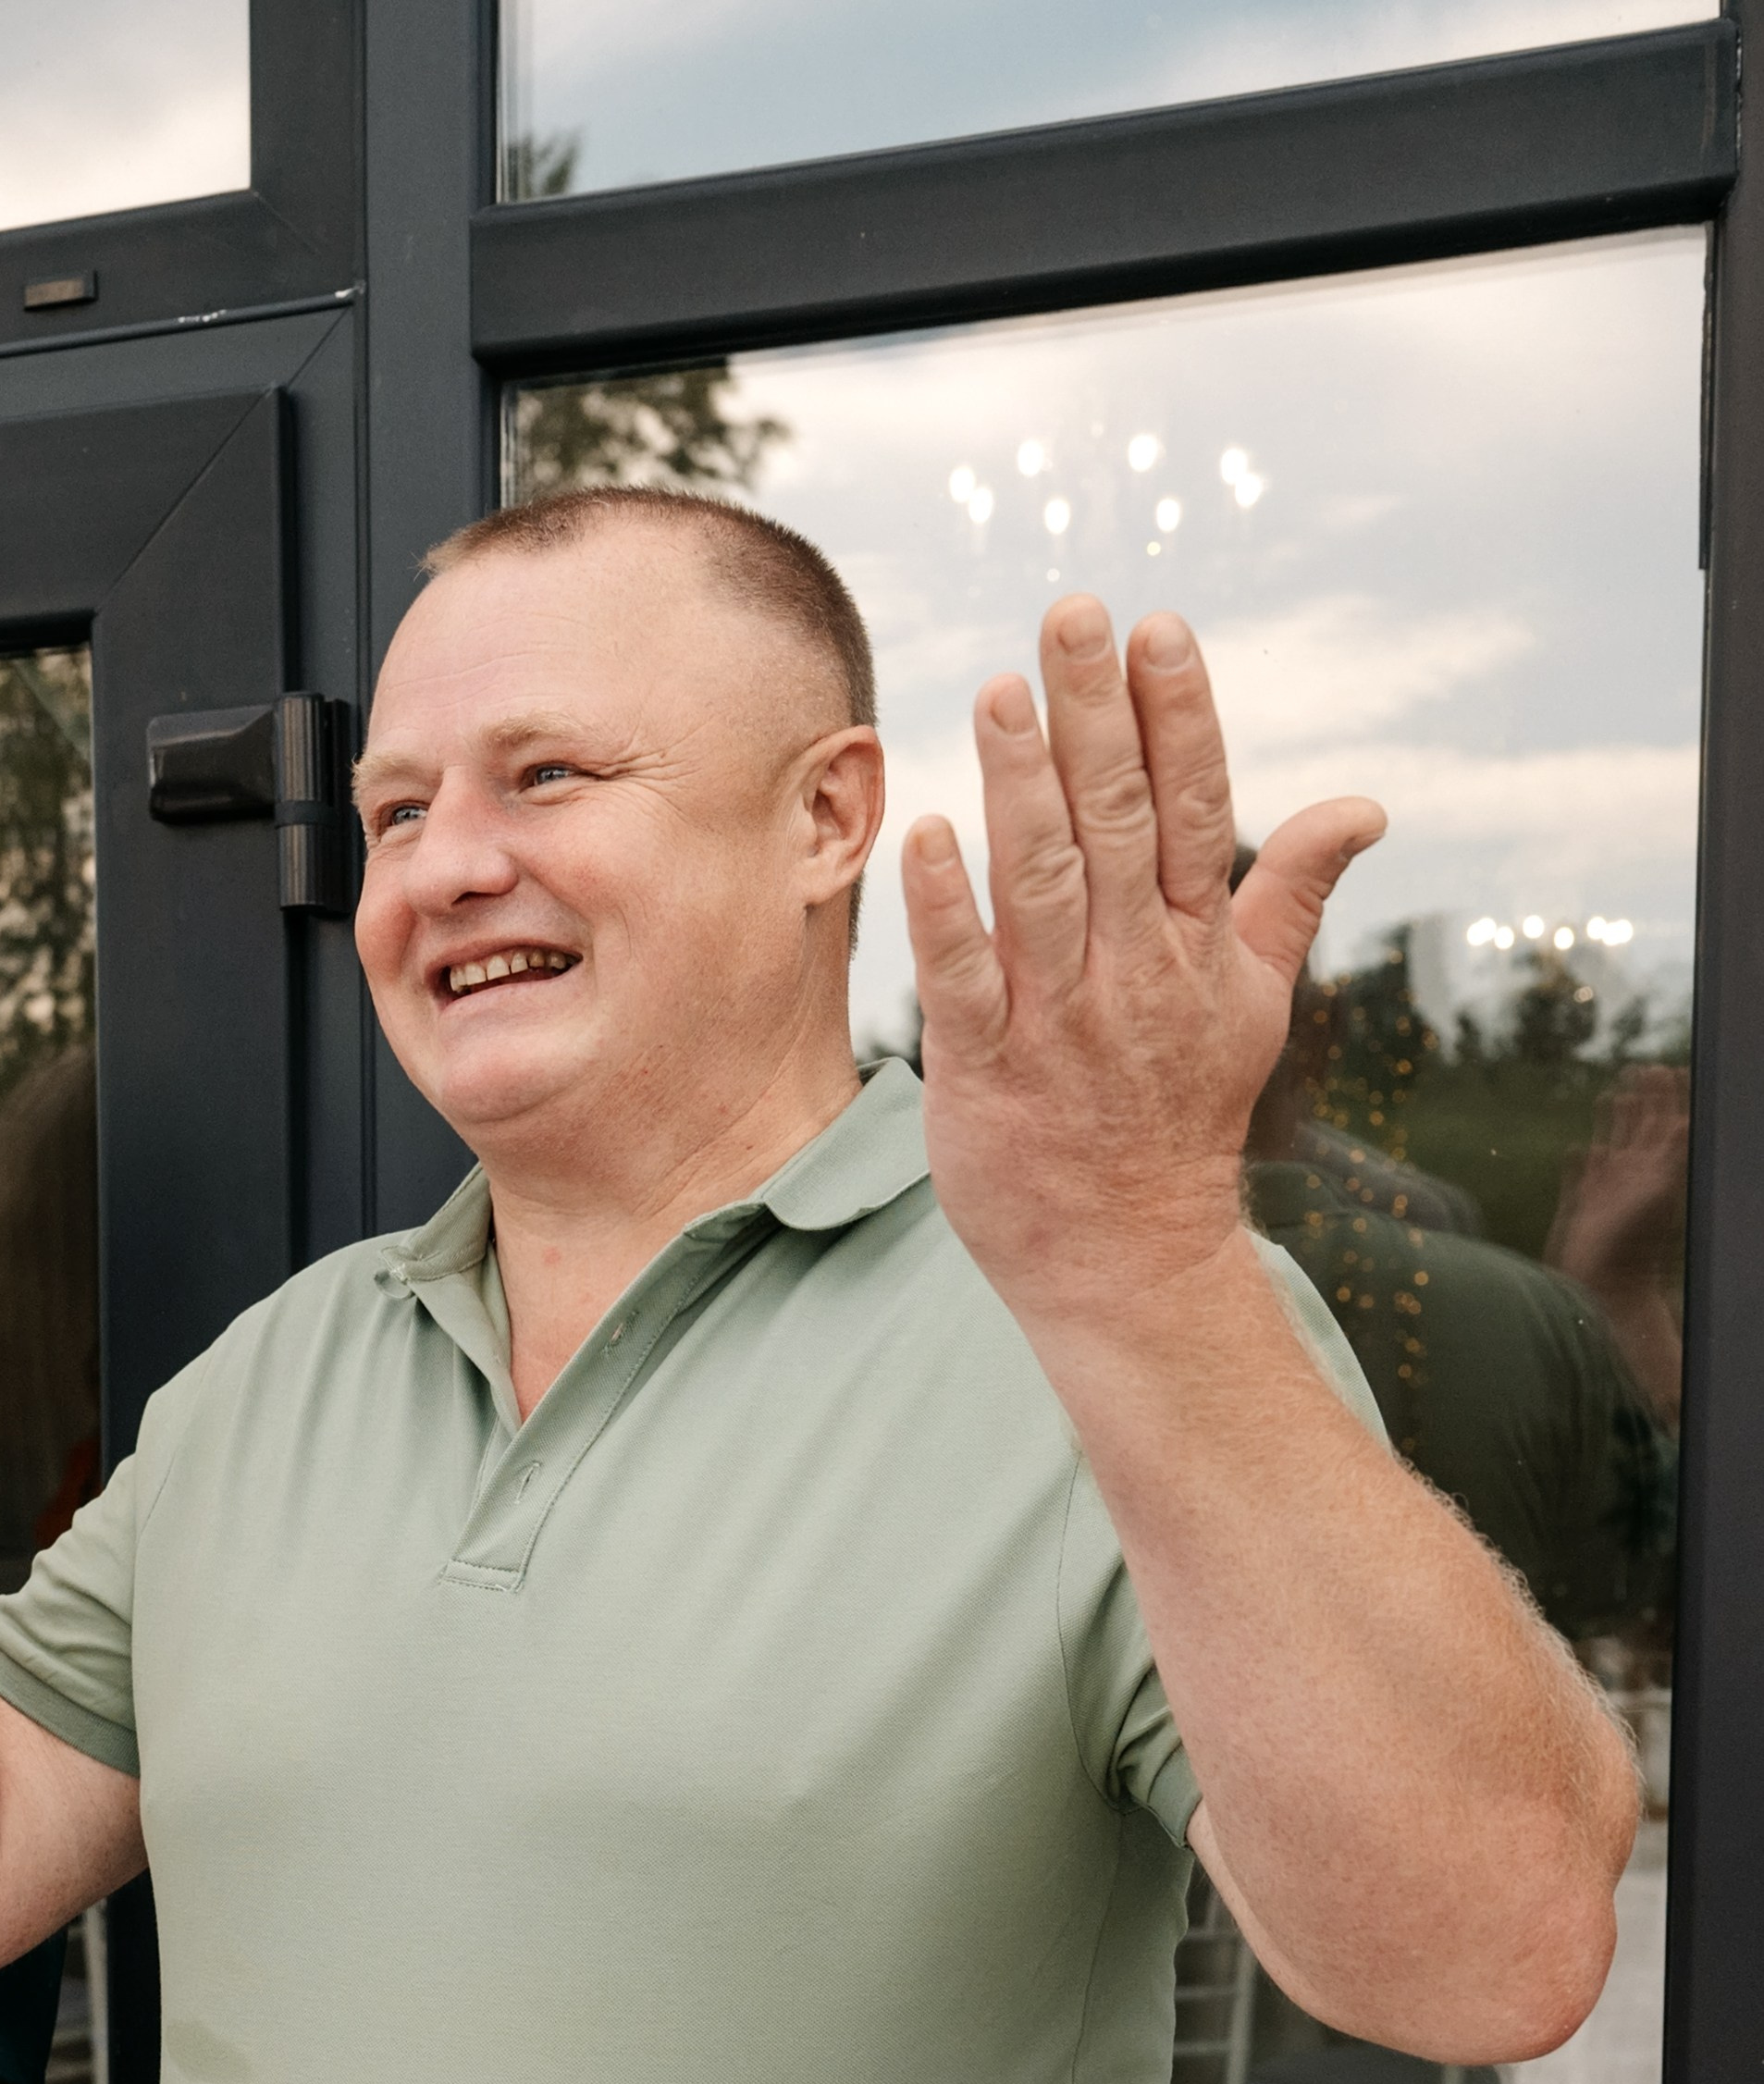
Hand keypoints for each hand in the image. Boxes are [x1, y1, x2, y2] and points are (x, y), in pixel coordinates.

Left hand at [902, 598, 1384, 1341]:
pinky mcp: (988, 1070)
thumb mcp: (1255, 1004)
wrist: (1130, 1261)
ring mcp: (1060, 1020)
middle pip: (1116, 821)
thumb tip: (1364, 805)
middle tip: (1069, 613)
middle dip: (1095, 713)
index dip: (1179, 716)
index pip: (1193, 807)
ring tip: (999, 691)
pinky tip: (928, 831)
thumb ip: (1291, 895)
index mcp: (1196, 944)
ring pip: (1041, 882)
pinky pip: (963, 977)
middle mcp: (1134, 970)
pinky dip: (946, 907)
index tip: (1158, 628)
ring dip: (1019, 784)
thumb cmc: (1183, 1119)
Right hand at [1546, 1060, 1686, 1425]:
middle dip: (1643, 1098)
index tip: (1667, 1067)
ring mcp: (1604, 1192)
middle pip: (1642, 1128)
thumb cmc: (1630, 1246)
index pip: (1667, 1122)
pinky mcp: (1577, 1208)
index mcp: (1655, 1170)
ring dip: (1613, 1121)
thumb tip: (1686, 1117)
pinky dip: (1580, 1160)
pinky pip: (1579, 1175)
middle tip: (1641, 1067)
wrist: (1600, 1290)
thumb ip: (1671, 1154)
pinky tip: (1579, 1148)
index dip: (1669, 1095)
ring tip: (1612, 1094)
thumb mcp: (1657, 1193)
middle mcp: (1633, 1177)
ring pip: (1612, 1145)